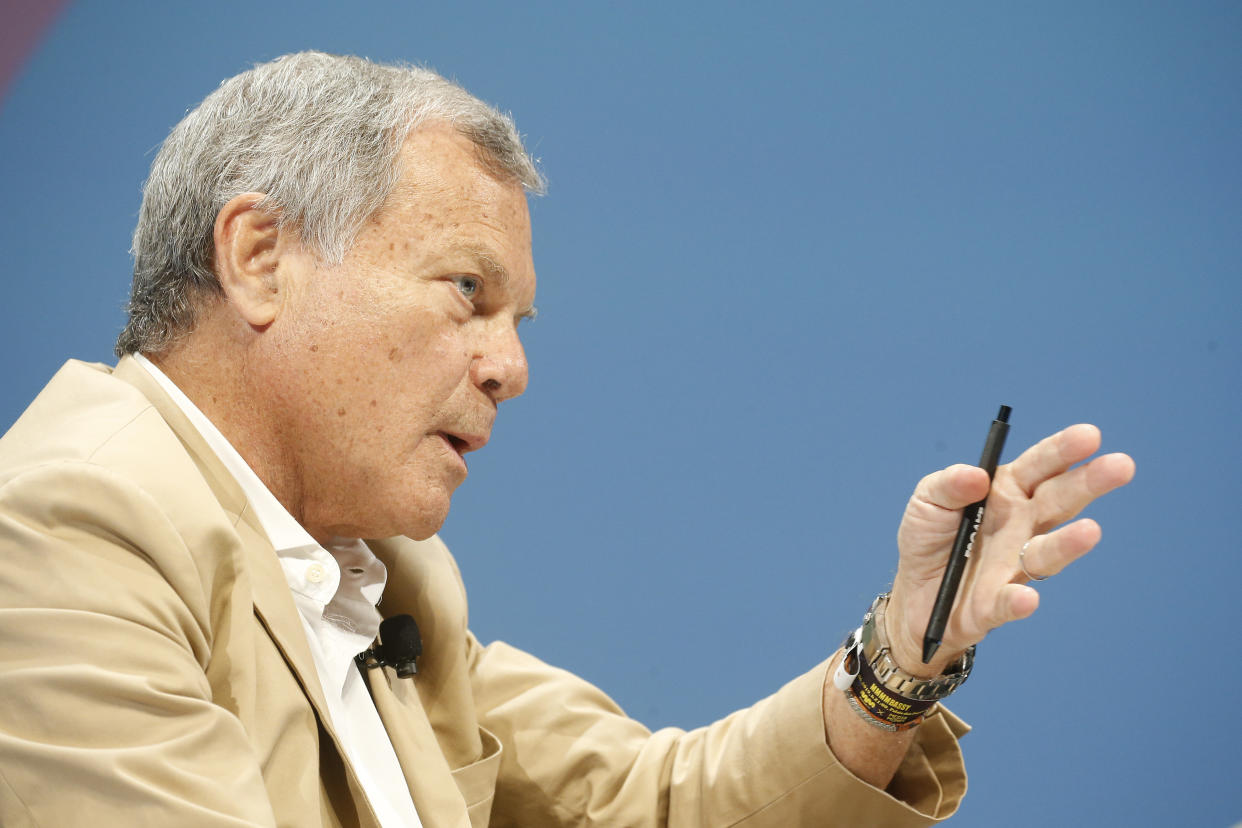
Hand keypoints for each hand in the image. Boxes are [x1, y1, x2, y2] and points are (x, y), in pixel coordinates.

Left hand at [883, 424, 1134, 676]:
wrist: (912, 593)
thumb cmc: (929, 536)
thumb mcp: (928, 499)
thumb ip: (947, 484)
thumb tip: (976, 476)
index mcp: (1008, 491)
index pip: (1042, 465)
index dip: (1065, 450)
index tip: (1091, 435)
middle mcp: (1022, 526)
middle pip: (1059, 501)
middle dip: (1089, 482)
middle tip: (1120, 466)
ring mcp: (1014, 566)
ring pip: (1047, 553)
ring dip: (1068, 544)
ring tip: (1090, 531)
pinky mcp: (997, 605)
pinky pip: (1011, 602)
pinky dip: (1019, 602)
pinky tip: (1026, 598)